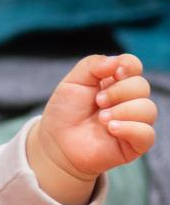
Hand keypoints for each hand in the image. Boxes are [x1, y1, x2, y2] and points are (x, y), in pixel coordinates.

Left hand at [31, 54, 156, 204]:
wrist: (57, 142)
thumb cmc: (66, 111)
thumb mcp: (73, 81)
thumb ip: (92, 65)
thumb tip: (115, 61)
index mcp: (114, 81)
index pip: (134, 65)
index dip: (128, 66)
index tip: (114, 73)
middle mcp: (128, 100)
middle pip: (142, 86)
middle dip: (118, 91)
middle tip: (98, 101)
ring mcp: (134, 121)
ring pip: (148, 109)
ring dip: (122, 110)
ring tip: (101, 119)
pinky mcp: (135, 143)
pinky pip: (147, 133)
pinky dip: (130, 128)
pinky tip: (111, 128)